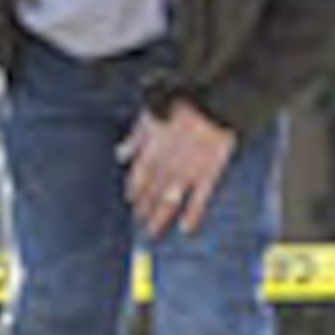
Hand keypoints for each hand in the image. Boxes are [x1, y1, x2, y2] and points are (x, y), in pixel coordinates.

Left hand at [120, 100, 235, 237]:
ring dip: (159, 218)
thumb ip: (135, 138)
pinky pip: (198, 201)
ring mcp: (187, 174)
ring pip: (169, 202)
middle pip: (150, 194)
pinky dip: (192, 216)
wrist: (213, 103)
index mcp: (150, 152)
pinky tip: (186, 228)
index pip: (137, 179)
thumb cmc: (182, 104)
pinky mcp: (208, 175)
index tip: (131, 201)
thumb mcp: (151, 115)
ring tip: (153, 231)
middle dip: (143, 209)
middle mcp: (166, 167)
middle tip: (139, 220)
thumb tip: (121, 154)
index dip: (133, 192)